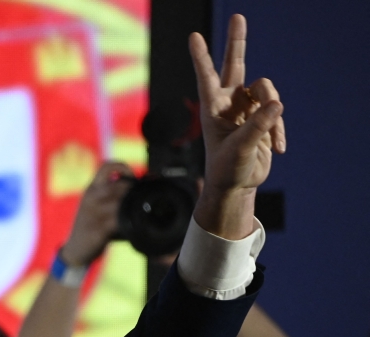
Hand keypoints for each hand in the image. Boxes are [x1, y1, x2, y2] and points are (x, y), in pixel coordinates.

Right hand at [60, 163, 133, 266]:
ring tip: (134, 214)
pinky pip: (117, 223)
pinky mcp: (96, 231)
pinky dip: (127, 224)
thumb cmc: (91, 225)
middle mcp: (90, 199)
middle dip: (132, 192)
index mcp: (90, 189)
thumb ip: (112, 195)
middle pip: (117, 185)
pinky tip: (130, 228)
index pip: (106, 166)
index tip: (132, 178)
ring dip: (130, 208)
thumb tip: (140, 186)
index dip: (123, 167)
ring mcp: (92, 215)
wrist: (75, 249)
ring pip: (119, 204)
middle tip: (138, 199)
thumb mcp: (96, 205)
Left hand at [189, 14, 285, 239]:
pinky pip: (277, 111)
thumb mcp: (240, 150)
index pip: (207, 78)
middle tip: (239, 17)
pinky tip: (277, 148)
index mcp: (212, 109)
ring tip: (271, 138)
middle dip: (237, 41)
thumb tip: (278, 104)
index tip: (193, 37)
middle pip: (236, 65)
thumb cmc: (228, 169)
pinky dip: (278, 129)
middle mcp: (229, 102)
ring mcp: (247, 107)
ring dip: (273, 111)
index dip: (202, 57)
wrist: (238, 184)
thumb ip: (258, 126)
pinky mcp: (263, 116)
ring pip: (266, 90)